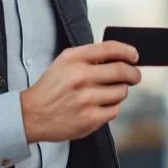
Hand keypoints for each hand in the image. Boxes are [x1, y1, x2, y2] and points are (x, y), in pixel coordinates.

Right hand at [20, 41, 141, 143]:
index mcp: (74, 59)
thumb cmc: (52, 87)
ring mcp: (86, 99)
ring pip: (121, 92)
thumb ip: (89, 57)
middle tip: (135, 76)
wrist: (32, 115)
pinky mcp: (90, 119)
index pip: (110, 49)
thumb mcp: (64, 62)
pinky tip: (100, 106)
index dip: (127, 51)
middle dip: (133, 73)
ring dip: (120, 91)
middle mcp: (80, 77)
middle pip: (122, 71)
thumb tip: (121, 57)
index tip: (135, 55)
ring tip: (108, 93)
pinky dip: (112, 107)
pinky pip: (115, 110)